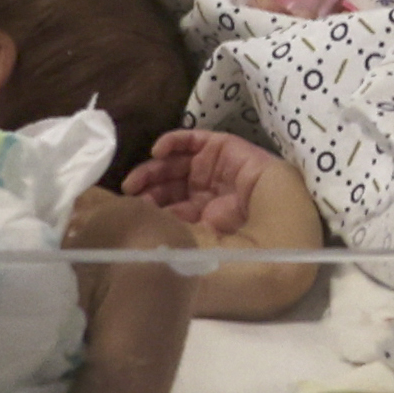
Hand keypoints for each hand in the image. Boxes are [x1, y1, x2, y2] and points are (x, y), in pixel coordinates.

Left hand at [112, 128, 269, 242]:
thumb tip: (125, 218)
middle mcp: (210, 199)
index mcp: (201, 225)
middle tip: (130, 192)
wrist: (267, 241)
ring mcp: (220, 175)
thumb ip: (159, 227)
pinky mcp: (230, 152)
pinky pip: (199, 141)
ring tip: (136, 180)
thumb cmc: (221, 251)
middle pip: (172, 184)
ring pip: (180, 163)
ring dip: (155, 168)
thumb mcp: (182, 243)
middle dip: (148, 186)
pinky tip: (159, 150)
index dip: (146, 206)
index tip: (126, 210)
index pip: (168, 208)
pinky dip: (175, 141)